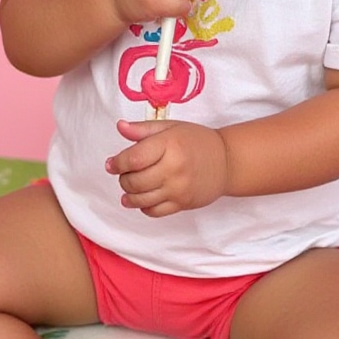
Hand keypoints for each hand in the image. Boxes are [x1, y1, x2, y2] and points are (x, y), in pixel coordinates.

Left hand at [105, 119, 228, 216]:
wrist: (226, 161)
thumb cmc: (197, 140)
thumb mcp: (171, 127)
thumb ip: (143, 129)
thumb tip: (120, 127)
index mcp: (169, 145)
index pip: (133, 159)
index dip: (117, 163)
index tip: (111, 164)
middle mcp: (173, 168)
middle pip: (134, 181)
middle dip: (123, 178)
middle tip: (124, 173)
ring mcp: (178, 189)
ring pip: (141, 199)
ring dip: (129, 195)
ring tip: (129, 187)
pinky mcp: (182, 204)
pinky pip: (154, 211)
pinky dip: (143, 206)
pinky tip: (143, 198)